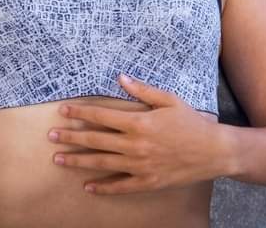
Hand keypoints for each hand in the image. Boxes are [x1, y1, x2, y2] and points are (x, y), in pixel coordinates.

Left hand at [48, 74, 228, 194]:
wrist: (215, 151)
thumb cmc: (192, 123)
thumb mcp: (169, 100)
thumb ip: (142, 90)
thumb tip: (119, 78)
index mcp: (139, 122)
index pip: (102, 116)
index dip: (80, 113)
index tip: (63, 111)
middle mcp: (136, 145)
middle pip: (96, 140)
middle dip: (71, 137)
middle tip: (50, 136)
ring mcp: (140, 165)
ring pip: (102, 163)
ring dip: (78, 161)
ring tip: (58, 158)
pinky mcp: (148, 181)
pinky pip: (121, 186)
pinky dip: (103, 187)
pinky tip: (87, 186)